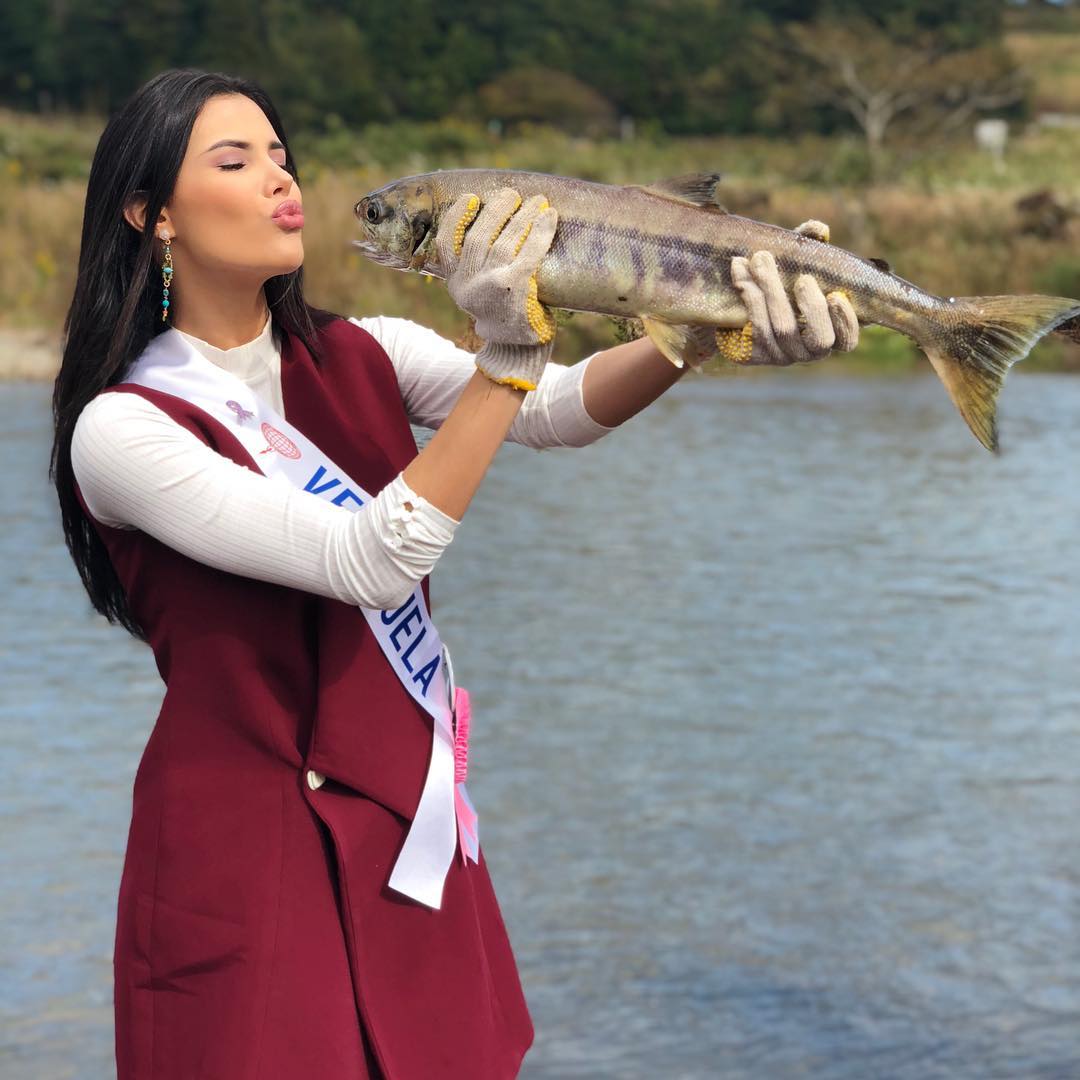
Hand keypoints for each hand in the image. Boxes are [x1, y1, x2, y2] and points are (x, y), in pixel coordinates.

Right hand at [435, 187, 559, 391]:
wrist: (518, 354)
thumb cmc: (505, 319)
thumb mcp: (481, 295)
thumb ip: (478, 270)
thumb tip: (493, 226)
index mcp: (456, 286)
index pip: (447, 244)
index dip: (456, 218)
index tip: (469, 198)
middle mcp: (467, 285)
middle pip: (479, 237)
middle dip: (497, 211)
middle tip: (512, 194)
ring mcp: (490, 286)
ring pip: (504, 241)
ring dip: (522, 216)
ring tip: (536, 201)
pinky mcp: (514, 288)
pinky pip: (528, 252)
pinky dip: (541, 231)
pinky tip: (550, 216)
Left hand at [710, 219, 859, 365]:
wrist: (739, 305)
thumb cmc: (783, 283)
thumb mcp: (800, 264)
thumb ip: (812, 248)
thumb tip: (820, 230)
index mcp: (831, 333)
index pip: (847, 341)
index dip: (846, 323)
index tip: (835, 296)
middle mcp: (809, 351)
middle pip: (819, 339)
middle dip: (812, 308)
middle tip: (803, 280)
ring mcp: (784, 355)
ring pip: (783, 329)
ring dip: (772, 291)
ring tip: (761, 260)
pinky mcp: (756, 355)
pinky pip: (755, 328)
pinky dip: (749, 294)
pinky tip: (740, 269)